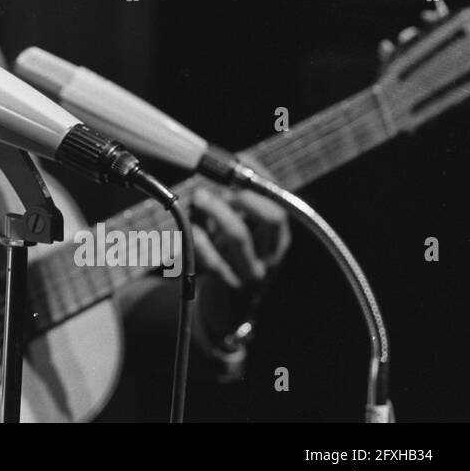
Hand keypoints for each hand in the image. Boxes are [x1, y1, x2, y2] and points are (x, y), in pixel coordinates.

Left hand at [188, 177, 290, 337]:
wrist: (227, 310)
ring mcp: (251, 271)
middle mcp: (271, 253)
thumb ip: (232, 206)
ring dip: (216, 211)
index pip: (280, 200)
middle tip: (222, 185)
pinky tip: (189, 229)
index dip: (260, 177)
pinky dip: (197, 239)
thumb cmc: (231, 261)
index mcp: (278, 235)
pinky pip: (212, 259)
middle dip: (245, 195)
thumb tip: (214, 169)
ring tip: (198, 197)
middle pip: (271, 218)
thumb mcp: (240, 232)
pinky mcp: (228, 286)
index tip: (238, 160)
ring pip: (239, 237)